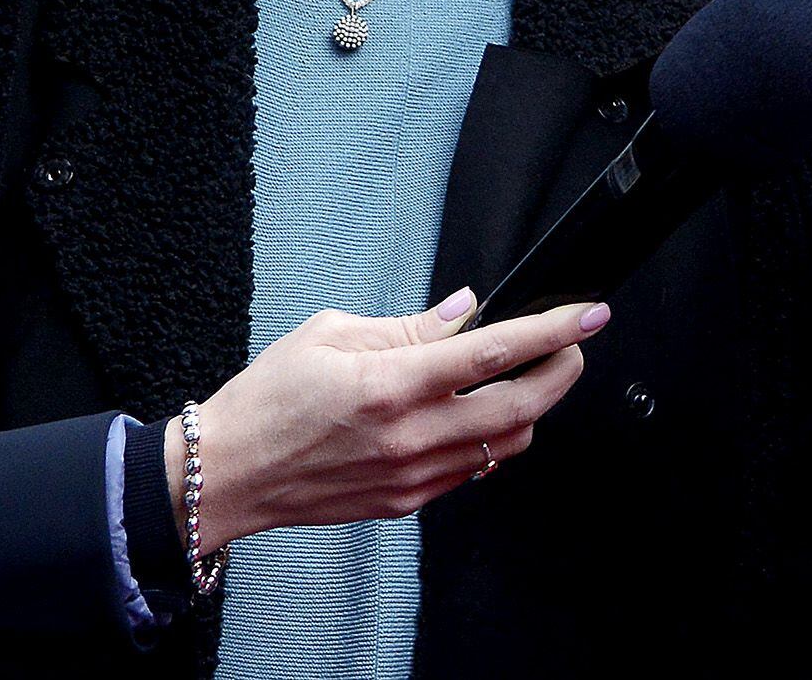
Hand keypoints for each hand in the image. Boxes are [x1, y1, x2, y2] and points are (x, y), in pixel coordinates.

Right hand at [185, 288, 606, 552]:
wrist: (224, 475)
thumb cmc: (265, 402)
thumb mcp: (330, 336)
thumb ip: (408, 326)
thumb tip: (466, 310)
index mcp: (391, 385)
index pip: (495, 352)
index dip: (553, 330)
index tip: (587, 314)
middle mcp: (409, 434)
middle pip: (522, 406)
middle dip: (563, 371)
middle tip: (572, 346)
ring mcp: (410, 474)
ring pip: (507, 443)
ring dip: (531, 408)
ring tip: (527, 378)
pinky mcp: (404, 500)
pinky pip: (472, 470)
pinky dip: (492, 440)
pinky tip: (480, 416)